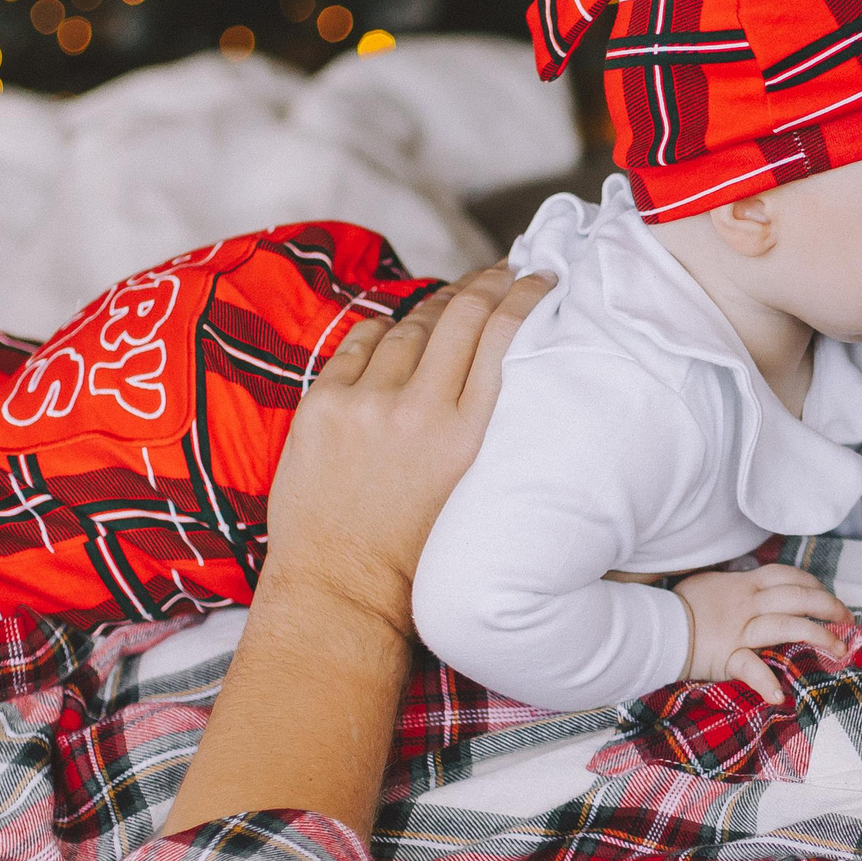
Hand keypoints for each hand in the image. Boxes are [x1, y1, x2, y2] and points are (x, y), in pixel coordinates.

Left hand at [260, 266, 550, 636]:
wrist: (341, 591)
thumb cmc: (416, 554)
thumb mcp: (473, 487)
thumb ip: (482, 425)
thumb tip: (497, 364)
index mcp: (468, 436)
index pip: (504, 337)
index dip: (525, 296)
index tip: (539, 278)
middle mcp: (419, 411)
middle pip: (462, 315)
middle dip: (487, 282)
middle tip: (503, 270)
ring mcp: (365, 403)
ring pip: (412, 324)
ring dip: (438, 305)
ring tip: (454, 299)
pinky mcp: (323, 404)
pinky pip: (361, 341)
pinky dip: (386, 330)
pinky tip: (400, 330)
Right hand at [674, 563, 849, 704]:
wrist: (654, 626)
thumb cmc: (679, 606)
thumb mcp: (710, 584)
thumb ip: (735, 585)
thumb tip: (751, 585)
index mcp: (745, 585)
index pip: (788, 577)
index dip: (814, 584)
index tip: (829, 595)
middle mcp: (748, 604)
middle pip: (798, 597)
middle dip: (829, 606)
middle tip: (848, 619)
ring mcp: (739, 630)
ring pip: (787, 625)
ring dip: (818, 637)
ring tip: (839, 651)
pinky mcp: (726, 656)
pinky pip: (749, 668)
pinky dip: (765, 683)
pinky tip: (779, 697)